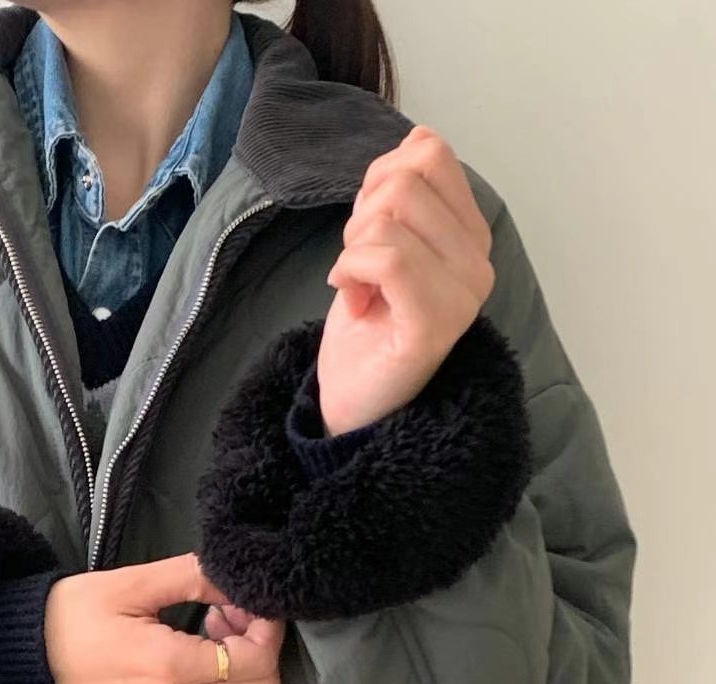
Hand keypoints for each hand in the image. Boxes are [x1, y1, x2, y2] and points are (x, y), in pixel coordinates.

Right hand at [45, 553, 283, 683]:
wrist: (28, 660)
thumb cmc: (73, 615)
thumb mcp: (131, 583)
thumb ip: (192, 577)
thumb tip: (237, 579)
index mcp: (170, 666)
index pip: (256, 660)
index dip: (267, 628)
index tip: (246, 603)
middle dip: (259, 649)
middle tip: (228, 617)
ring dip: (245, 678)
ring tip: (215, 644)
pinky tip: (208, 681)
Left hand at [317, 125, 495, 436]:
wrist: (353, 399)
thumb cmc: (366, 324)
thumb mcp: (381, 241)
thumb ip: (400, 194)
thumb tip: (415, 139)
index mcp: (470, 235)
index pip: (429, 152)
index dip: (379, 180)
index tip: (369, 232)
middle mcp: (478, 261)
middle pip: (406, 178)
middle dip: (362, 215)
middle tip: (359, 266)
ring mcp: (462, 295)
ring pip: (392, 214)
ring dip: (353, 247)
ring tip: (359, 287)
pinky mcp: (434, 324)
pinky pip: (387, 258)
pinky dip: (351, 270)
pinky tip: (350, 300)